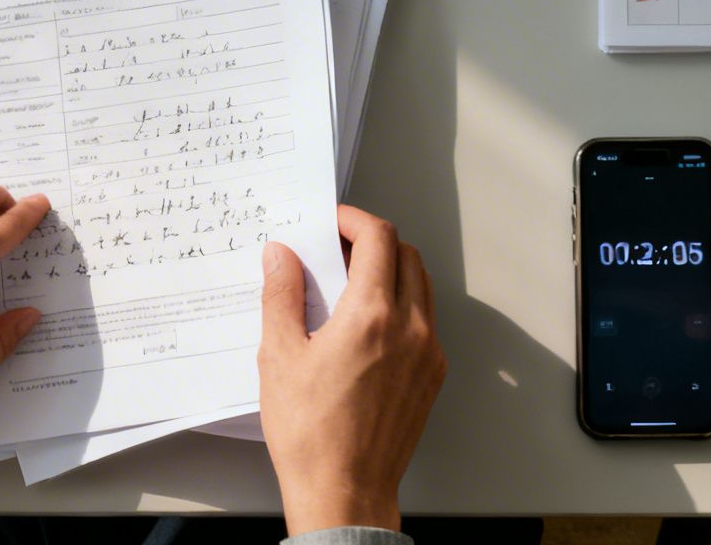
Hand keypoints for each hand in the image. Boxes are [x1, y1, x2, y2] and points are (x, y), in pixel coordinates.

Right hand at [258, 206, 444, 535]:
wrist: (345, 490)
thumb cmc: (311, 434)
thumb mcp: (278, 357)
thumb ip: (281, 295)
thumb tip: (280, 256)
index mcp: (370, 316)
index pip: (378, 238)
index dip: (354, 219)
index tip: (333, 222)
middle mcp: (409, 328)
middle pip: (406, 254)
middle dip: (374, 240)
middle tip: (339, 247)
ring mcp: (427, 353)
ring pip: (422, 286)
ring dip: (392, 270)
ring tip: (353, 282)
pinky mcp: (432, 376)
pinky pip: (426, 321)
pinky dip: (404, 305)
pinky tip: (370, 323)